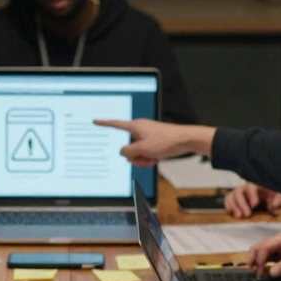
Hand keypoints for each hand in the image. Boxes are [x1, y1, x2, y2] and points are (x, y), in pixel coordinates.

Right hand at [93, 119, 215, 166]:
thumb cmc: (166, 141)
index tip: (95, 121)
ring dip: (142, 159)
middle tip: (145, 157)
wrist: (185, 140)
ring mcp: (146, 136)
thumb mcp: (143, 149)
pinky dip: (148, 158)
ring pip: (136, 152)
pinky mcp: (152, 142)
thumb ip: (128, 152)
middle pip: (127, 146)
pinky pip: (144, 152)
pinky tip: (156, 159)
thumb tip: (123, 153)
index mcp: (135, 126)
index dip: (104, 123)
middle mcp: (139, 130)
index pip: (115, 124)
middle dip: (134, 156)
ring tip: (152, 159)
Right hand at [224, 182, 280, 217]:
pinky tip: (231, 213)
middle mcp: (246, 187)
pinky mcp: (235, 199)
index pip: (251, 187)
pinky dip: (228, 206)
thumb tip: (274, 205)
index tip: (254, 205)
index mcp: (257, 185)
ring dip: (233, 207)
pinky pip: (228, 200)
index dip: (251, 195)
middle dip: (241, 204)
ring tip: (239, 216)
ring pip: (231, 196)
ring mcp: (239, 193)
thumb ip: (279, 199)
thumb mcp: (280, 196)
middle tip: (247, 215)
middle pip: (238, 192)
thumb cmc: (275, 196)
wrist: (270, 198)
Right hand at [248, 234, 280, 277]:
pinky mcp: (280, 253)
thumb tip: (271, 272)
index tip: (260, 272)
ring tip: (257, 272)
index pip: (264, 247)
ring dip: (256, 260)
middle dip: (254, 258)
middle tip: (254, 272)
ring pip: (260, 251)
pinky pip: (267, 256)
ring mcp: (278, 247)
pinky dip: (262, 263)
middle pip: (259, 247)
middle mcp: (278, 241)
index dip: (259, 259)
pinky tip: (263, 271)